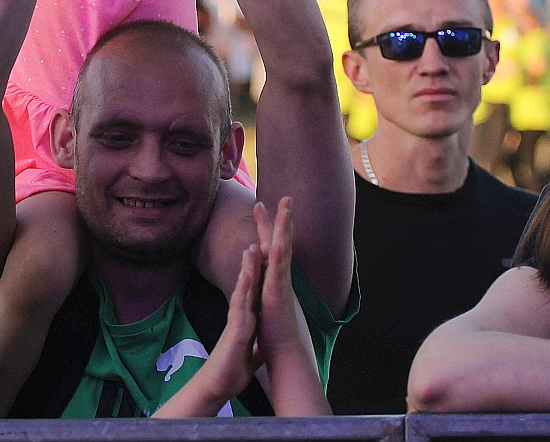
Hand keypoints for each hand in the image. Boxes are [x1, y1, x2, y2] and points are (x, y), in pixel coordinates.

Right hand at [197, 243, 265, 397]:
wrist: (218, 386)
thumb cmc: (233, 369)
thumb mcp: (252, 352)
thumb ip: (257, 342)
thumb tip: (265, 341)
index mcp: (248, 318)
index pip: (256, 290)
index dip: (262, 272)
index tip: (268, 252)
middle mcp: (241, 314)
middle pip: (249, 284)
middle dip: (254, 262)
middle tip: (259, 238)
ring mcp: (236, 320)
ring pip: (242, 290)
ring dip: (247, 270)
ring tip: (251, 248)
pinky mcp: (235, 330)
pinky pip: (239, 306)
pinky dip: (243, 290)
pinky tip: (246, 276)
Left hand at [252, 199, 309, 363]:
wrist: (285, 352)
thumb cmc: (276, 335)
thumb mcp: (267, 309)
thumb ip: (266, 296)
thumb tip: (265, 291)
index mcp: (275, 280)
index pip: (271, 249)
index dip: (268, 229)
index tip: (262, 209)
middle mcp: (281, 277)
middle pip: (280, 241)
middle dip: (280, 219)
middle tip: (283, 197)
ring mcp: (281, 283)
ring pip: (284, 247)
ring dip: (285, 226)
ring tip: (286, 205)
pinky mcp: (278, 292)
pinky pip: (279, 266)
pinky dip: (279, 249)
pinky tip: (279, 235)